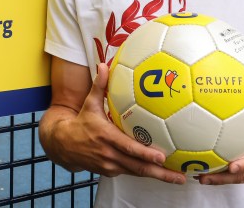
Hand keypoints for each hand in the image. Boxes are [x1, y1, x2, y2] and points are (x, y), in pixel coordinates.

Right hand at [47, 63, 185, 183]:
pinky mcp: (110, 172)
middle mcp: (109, 154)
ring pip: (137, 173)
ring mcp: (110, 166)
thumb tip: (104, 65)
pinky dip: (145, 173)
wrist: (63, 144)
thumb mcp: (89, 103)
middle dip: (160, 173)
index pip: (128, 147)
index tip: (162, 156)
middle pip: (137, 166)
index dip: (145, 153)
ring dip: (157, 176)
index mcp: (106, 137)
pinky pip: (130, 173)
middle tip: (180, 176)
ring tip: (178, 178)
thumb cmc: (81, 121)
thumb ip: (99, 86)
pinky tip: (162, 174)